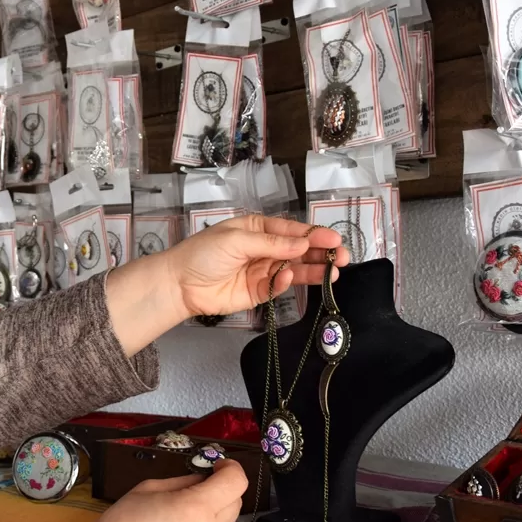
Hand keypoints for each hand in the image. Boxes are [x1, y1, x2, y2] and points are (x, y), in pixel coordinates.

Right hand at [36, 460, 247, 521]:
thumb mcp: (150, 488)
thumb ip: (184, 481)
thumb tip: (204, 479)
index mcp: (195, 508)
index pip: (236, 482)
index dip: (230, 468)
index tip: (216, 466)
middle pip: (236, 501)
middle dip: (223, 488)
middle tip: (199, 485)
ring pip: (231, 520)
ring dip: (218, 508)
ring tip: (189, 510)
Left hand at [105, 216, 347, 355]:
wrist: (179, 283)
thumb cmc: (204, 253)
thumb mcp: (237, 239)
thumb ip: (272, 243)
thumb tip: (303, 244)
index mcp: (257, 228)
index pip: (291, 231)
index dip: (313, 235)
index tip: (334, 240)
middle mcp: (263, 249)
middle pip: (298, 251)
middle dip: (320, 253)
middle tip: (342, 258)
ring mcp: (262, 271)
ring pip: (294, 270)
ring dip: (313, 270)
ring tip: (334, 273)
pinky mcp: (258, 293)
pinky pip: (278, 287)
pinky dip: (286, 283)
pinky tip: (290, 278)